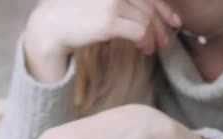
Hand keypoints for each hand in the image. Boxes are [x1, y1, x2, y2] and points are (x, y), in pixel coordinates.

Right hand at [25, 0, 181, 81]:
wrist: (49, 28)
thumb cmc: (71, 16)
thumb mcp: (96, 2)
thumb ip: (119, 3)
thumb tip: (142, 13)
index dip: (164, 7)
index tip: (173, 21)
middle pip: (149, 5)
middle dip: (161, 24)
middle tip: (166, 39)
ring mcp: (112, 2)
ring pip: (147, 19)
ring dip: (153, 36)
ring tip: (151, 48)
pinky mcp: (109, 20)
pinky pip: (139, 31)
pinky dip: (146, 41)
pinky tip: (144, 49)